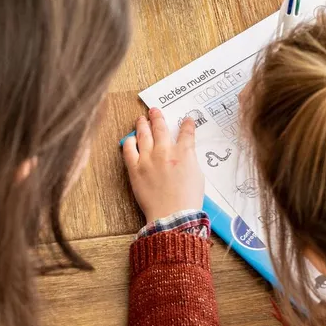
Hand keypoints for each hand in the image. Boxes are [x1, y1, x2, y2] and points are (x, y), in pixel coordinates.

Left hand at [122, 107, 203, 224]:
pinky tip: (130, 138)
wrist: (173, 215)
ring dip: (142, 124)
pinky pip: (129, 149)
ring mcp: (148, 159)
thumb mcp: (197, 176)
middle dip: (158, 117)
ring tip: (141, 118)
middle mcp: (165, 151)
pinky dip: (129, 141)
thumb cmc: (188, 200)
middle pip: (161, 128)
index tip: (186, 120)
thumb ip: (190, 160)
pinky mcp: (135, 169)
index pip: (186, 132)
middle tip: (155, 110)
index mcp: (184, 153)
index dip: (187, 124)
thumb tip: (184, 154)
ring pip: (143, 134)